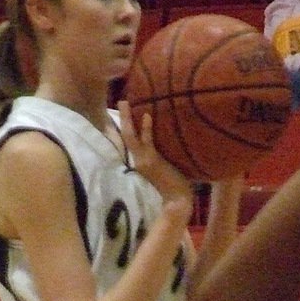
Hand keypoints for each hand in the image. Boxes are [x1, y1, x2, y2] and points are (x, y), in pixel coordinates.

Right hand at [117, 101, 193, 220]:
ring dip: (127, 119)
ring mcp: (143, 160)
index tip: (126, 111)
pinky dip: (146, 129)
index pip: (130, 141)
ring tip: (125, 102)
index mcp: (139, 161)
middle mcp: (137, 160)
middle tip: (122, 101)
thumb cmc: (175, 184)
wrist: (177, 199)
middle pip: (126, 136)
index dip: (127, 126)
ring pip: (130, 136)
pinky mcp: (152, 161)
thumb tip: (168, 136)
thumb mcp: (164, 166)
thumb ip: (161, 153)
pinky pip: (147, 141)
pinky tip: (147, 116)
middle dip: (123, 118)